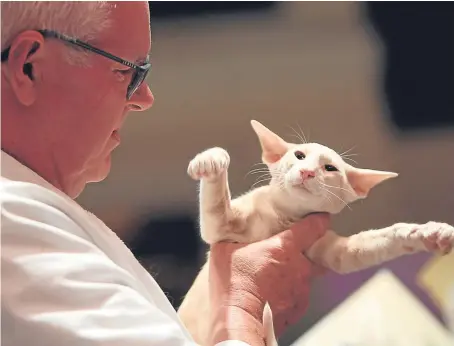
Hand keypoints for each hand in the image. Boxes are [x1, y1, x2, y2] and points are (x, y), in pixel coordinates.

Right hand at [208, 213, 329, 344]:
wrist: (238, 322)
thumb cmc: (232, 285)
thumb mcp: (225, 250)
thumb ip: (235, 237)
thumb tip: (230, 231)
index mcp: (284, 247)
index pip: (313, 227)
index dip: (319, 220)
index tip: (321, 217)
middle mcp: (299, 267)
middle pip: (314, 254)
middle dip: (305, 252)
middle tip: (288, 252)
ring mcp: (301, 290)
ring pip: (304, 277)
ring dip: (292, 275)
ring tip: (272, 279)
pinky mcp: (298, 309)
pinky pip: (297, 296)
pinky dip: (288, 294)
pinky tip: (271, 296)